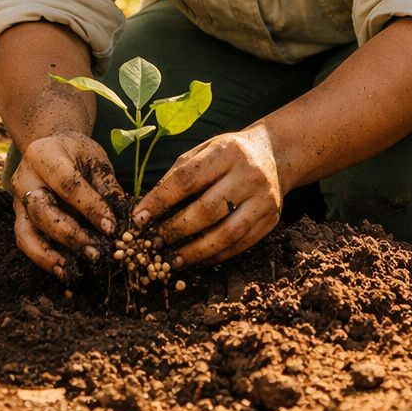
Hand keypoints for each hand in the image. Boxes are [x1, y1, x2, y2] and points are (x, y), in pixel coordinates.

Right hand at [11, 131, 119, 278]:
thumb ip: (107, 187)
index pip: (68, 185)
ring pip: (27, 231)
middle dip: (70, 234)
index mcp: (44, 154)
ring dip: (50, 253)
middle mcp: (24, 178)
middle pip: (43, 211)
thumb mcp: (95, 160)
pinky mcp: (18, 216)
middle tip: (95, 251)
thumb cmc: (77, 154)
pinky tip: (62, 270)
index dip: (90, 207)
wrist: (51, 147)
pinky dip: (41, 258)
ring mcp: (17, 199)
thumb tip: (125, 220)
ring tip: (72, 268)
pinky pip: (25, 240)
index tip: (111, 227)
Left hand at [132, 125, 283, 266]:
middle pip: (207, 209)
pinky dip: (216, 256)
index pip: (188, 179)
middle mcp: (249, 174)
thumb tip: (149, 207)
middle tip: (154, 242)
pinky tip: (198, 259)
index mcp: (227, 151)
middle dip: (176, 229)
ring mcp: (264, 198)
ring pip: (226, 233)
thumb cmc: (228, 154)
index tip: (139, 218)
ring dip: (195, 251)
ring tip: (173, 260)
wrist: (273, 153)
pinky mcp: (271, 218)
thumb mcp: (204, 150)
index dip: (160, 201)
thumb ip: (178, 174)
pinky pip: (241, 244)